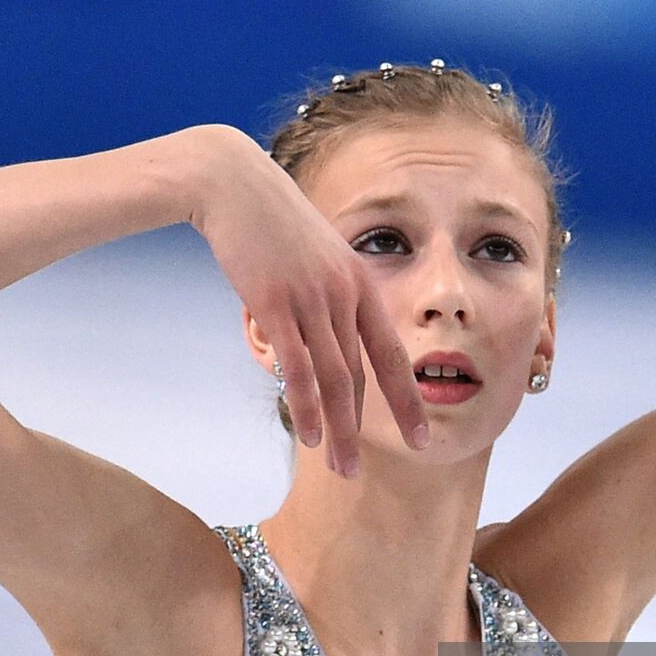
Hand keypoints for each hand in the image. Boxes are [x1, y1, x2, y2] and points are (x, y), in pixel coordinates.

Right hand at [186, 125, 428, 476]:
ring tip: (341, 467)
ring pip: (335, 378)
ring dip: (338, 429)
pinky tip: (308, 436)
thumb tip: (327, 331)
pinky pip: (298, 366)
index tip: (421, 438)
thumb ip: (330, 294)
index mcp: (361, 285)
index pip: (392, 355)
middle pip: (364, 375)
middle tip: (363, 471)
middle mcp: (345, 296)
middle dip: (366, 429)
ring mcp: (313, 299)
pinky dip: (306, 405)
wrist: (234, 183)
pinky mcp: (277, 303)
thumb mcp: (316, 255)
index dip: (407, 401)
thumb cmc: (272, 222)